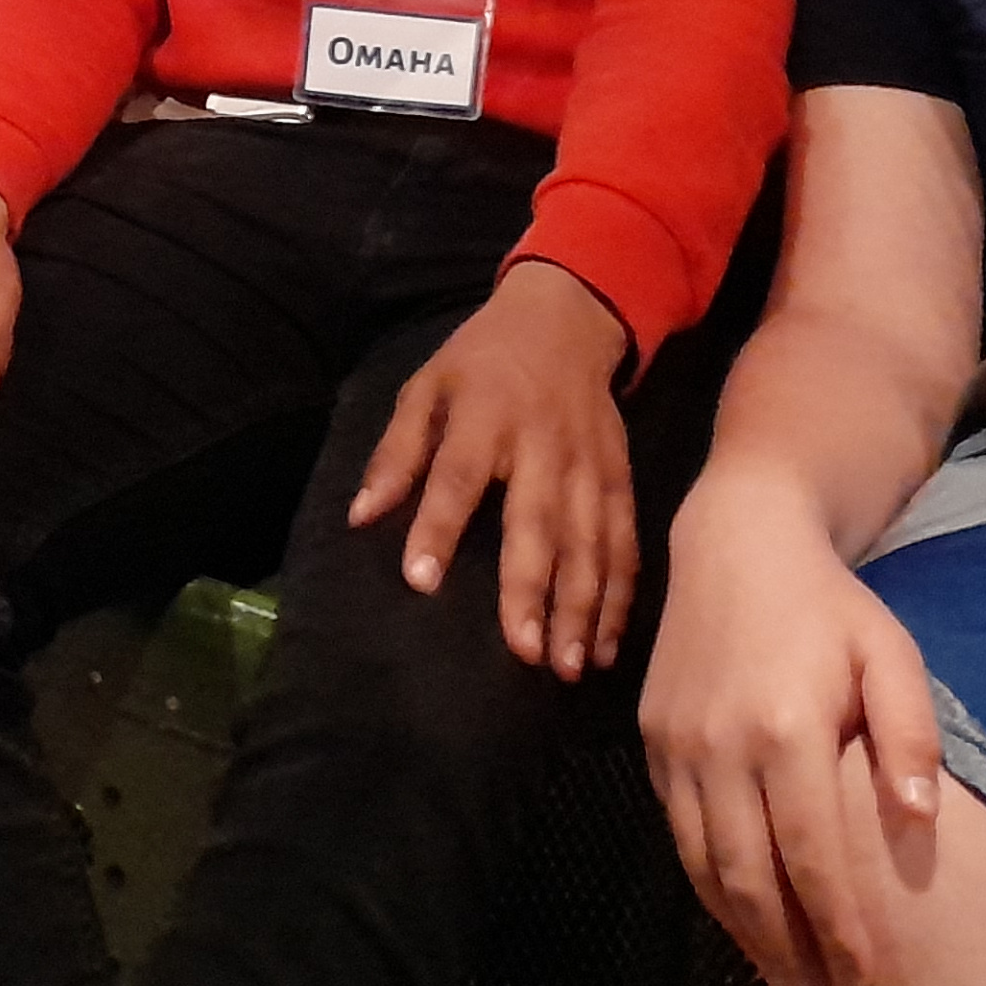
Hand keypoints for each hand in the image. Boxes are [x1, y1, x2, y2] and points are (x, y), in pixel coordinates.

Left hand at [347, 259, 636, 680]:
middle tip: (524, 651)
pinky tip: (607, 645)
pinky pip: (624, 543)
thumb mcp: (427, 386)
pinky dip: (620, 596)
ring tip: (568, 666)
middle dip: (531, 588)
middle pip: (536, 521)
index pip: (458, 475)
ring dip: (582, 607)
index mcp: (484, 415)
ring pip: (590, 543)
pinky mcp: (620, 478)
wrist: (566, 319)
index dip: (438, 527)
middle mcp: (541, 444)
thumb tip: (361, 515)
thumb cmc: (481, 361)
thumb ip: (397, 452)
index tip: (420, 580)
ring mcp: (587, 464)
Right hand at [640, 477, 942, 985]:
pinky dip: (707, 881)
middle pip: (748, 876)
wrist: (737, 541)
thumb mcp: (891, 656)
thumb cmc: (831, 604)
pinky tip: (742, 910)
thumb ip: (908, 741)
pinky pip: (678, 830)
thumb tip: (917, 826)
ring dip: (743, 929)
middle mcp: (720, 744)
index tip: (870, 978)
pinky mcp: (653, 740)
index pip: (811, 855)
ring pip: (702, 863)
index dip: (840, 927)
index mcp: (785, 727)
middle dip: (789, 950)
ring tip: (786, 975)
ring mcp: (677, 744)